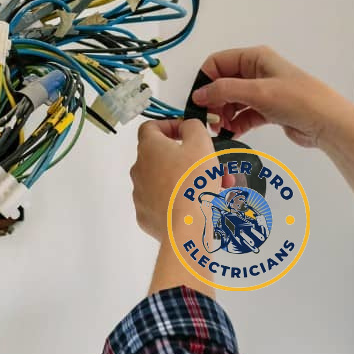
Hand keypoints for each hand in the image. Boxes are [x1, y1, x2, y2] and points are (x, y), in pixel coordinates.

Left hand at [130, 118, 219, 243]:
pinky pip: (163, 202)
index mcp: (149, 148)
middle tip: (213, 167)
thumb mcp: (201, 143)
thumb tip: (186, 127)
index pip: (150, 127)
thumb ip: (193, 126)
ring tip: (215, 188)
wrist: (186, 228)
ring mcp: (140, 194)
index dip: (169, 126)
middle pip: (164, 157)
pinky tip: (197, 205)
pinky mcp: (145, 215)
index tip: (186, 133)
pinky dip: (178, 200)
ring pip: (166, 180)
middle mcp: (139, 169)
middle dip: (189, 159)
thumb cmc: (194, 182)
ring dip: (188, 179)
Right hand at [190, 45, 349, 147]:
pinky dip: (236, 124)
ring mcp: (263, 92)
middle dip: (214, 101)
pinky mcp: (268, 110)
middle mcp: (257, 72)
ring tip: (221, 129)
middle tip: (209, 120)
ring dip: (224, 115)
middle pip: (223, 84)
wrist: (328, 122)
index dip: (205, 80)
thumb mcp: (257, 92)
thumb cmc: (297, 100)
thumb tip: (198, 95)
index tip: (198, 101)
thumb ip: (224, 91)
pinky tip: (232, 134)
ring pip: (232, 102)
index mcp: (255, 58)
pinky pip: (244, 115)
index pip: (218, 63)